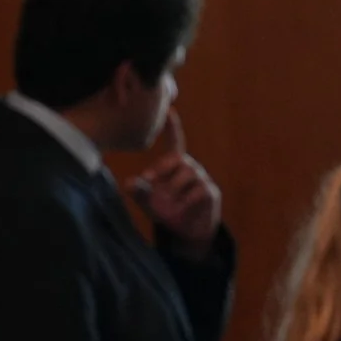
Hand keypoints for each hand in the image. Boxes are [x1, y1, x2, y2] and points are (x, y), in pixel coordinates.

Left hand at [128, 111, 221, 256]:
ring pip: (189, 174)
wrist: (188, 231)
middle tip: (149, 180)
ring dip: (174, 188)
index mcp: (175, 166)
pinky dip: (186, 201)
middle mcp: (191, 168)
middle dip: (162, 167)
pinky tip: (180, 208)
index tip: (169, 109)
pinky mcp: (211, 193)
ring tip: (168, 201)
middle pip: (179, 158)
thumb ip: (139, 192)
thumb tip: (129, 182)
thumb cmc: (167, 210)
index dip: (173, 127)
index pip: (176, 142)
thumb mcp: (148, 202)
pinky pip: (199, 191)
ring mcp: (203, 180)